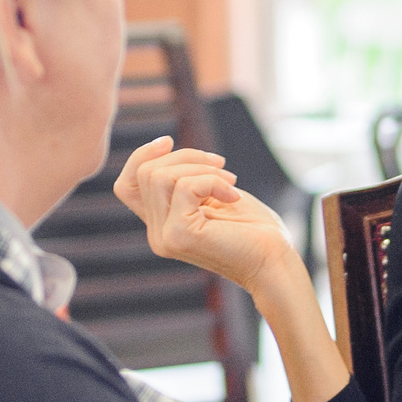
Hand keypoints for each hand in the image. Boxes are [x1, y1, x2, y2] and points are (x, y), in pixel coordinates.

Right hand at [114, 137, 300, 294]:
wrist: (275, 261)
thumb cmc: (253, 229)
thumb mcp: (212, 194)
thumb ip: (184, 180)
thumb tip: (164, 147)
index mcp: (161, 226)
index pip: (125, 186)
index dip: (141, 157)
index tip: (169, 141)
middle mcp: (157, 235)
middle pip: (146, 172)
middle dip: (186, 156)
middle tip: (221, 166)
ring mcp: (165, 237)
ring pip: (160, 176)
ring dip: (200, 168)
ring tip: (229, 181)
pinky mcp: (180, 235)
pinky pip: (185, 186)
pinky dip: (213, 181)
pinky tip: (233, 197)